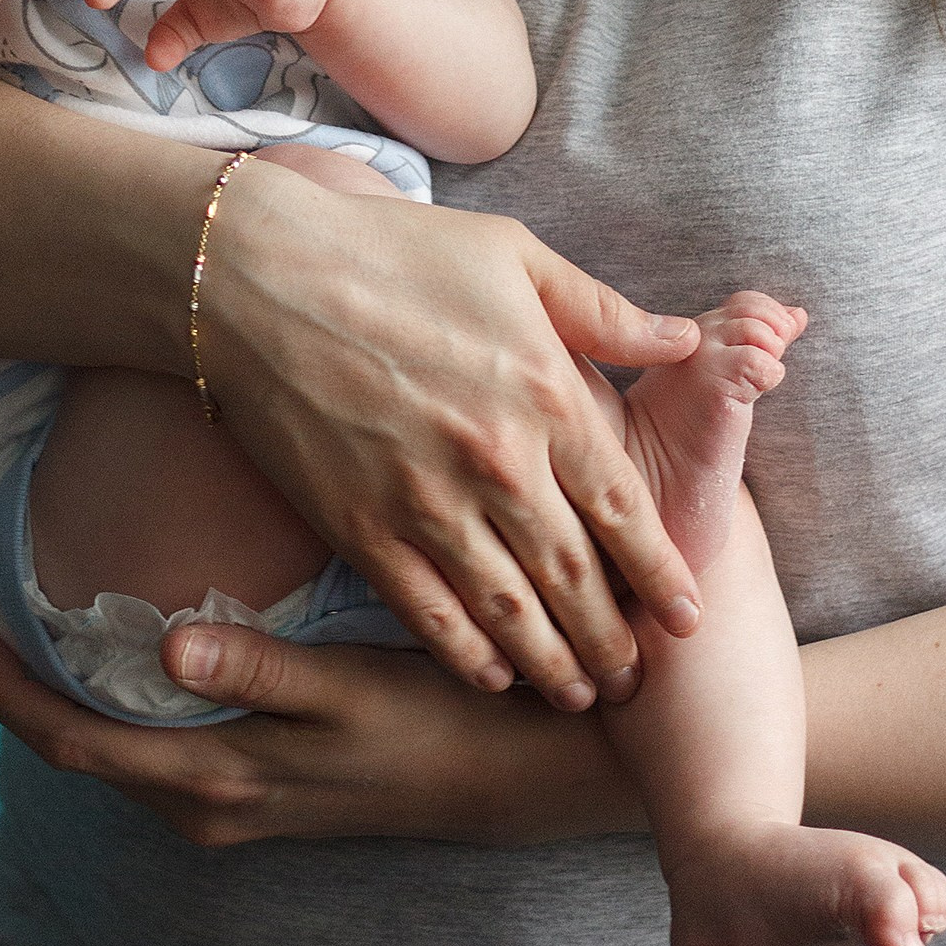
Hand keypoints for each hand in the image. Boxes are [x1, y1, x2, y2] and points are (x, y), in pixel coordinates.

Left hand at [0, 615, 642, 848]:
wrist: (523, 780)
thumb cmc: (443, 721)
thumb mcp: (353, 690)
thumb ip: (261, 670)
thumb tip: (166, 648)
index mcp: (215, 781)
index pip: (70, 738)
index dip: (8, 684)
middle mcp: (210, 806)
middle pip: (78, 749)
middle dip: (22, 686)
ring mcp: (235, 806)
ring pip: (116, 754)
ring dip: (68, 697)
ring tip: (39, 621)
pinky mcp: (264, 792)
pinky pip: (159, 754)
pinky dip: (122, 708)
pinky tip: (130, 659)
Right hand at [189, 161, 707, 708]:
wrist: (257, 276)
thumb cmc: (391, 252)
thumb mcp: (514, 257)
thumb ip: (602, 311)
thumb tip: (684, 337)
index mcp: (545, 395)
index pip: (625, 509)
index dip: (662, 573)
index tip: (688, 615)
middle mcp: (496, 463)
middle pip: (575, 577)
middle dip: (614, 638)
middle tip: (637, 680)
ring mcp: (425, 503)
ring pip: (509, 612)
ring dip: (552, 663)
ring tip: (580, 694)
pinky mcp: (360, 528)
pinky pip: (428, 614)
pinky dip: (466, 656)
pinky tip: (492, 678)